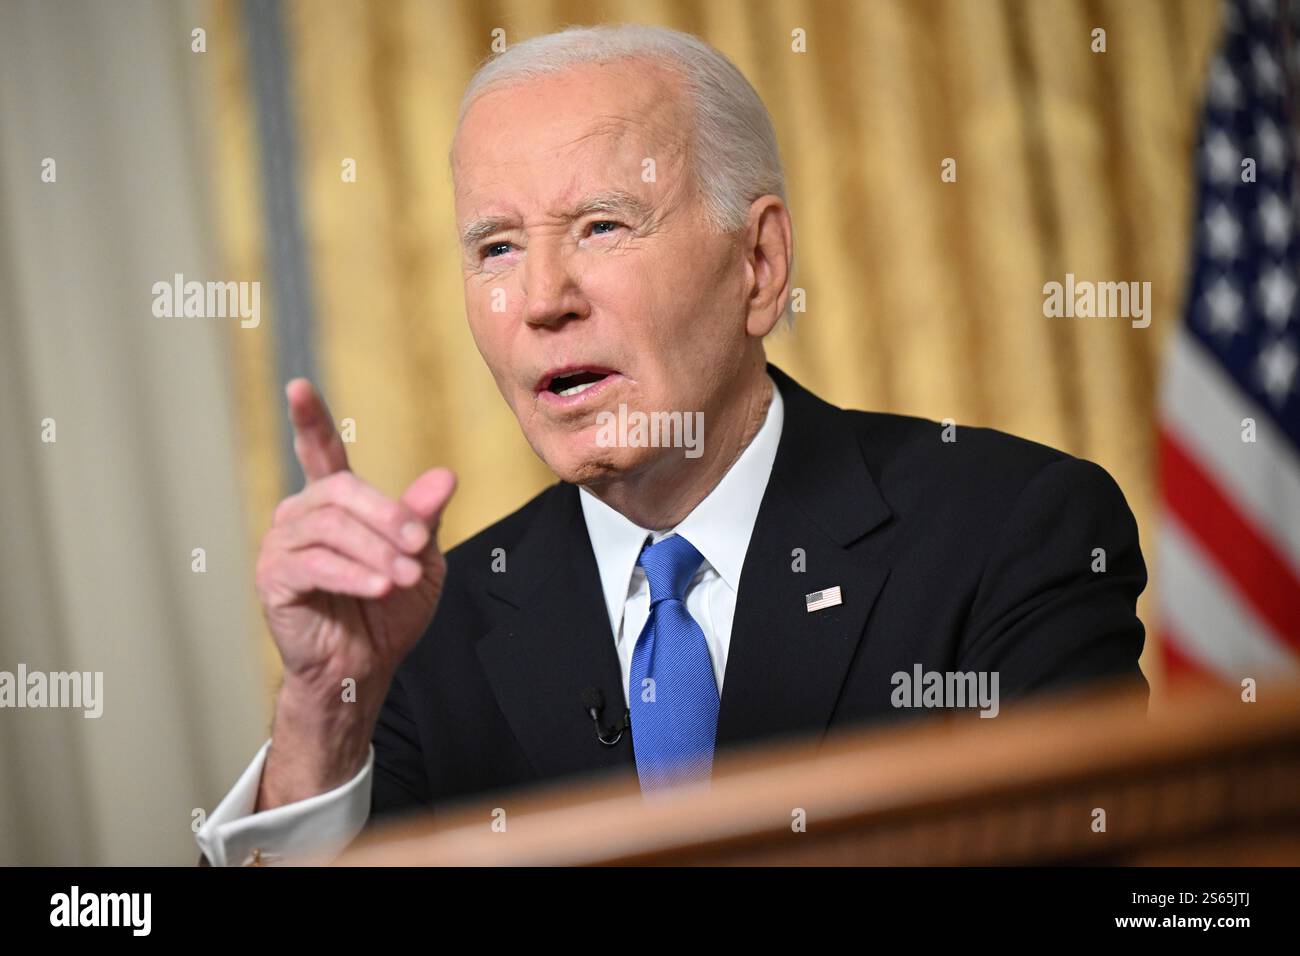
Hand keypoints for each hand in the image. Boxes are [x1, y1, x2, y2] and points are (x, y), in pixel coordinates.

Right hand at [253, 379, 455, 803]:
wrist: (365, 666)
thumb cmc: (390, 610)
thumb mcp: (420, 559)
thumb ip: (424, 518)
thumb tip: (444, 477)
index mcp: (334, 504)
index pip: (319, 452)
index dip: (309, 420)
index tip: (297, 387)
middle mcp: (301, 516)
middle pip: (342, 492)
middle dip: (386, 517)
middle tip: (418, 547)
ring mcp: (282, 546)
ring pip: (331, 528)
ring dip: (376, 553)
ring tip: (404, 579)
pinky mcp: (274, 580)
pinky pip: (315, 565)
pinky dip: (353, 575)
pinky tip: (379, 589)